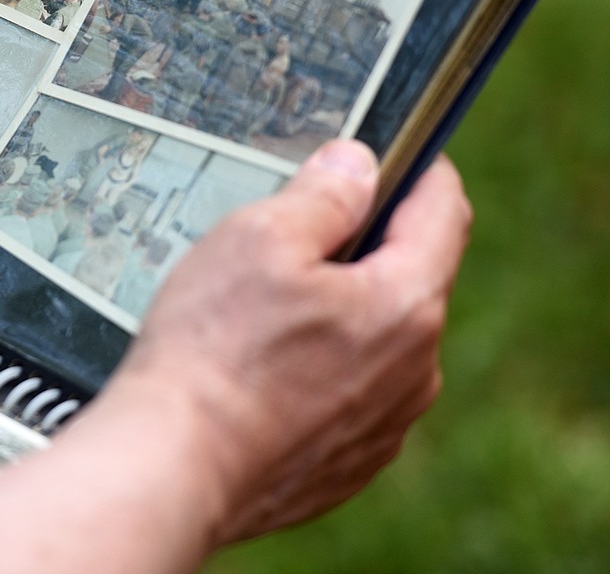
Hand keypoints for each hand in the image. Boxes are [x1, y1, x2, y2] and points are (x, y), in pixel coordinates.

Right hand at [114, 138, 471, 546]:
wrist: (174, 464)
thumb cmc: (212, 351)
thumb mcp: (260, 237)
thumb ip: (324, 193)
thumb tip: (356, 166)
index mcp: (405, 304)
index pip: (443, 211)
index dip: (419, 169)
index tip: (393, 154)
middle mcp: (414, 371)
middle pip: (408, 277)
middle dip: (364, 245)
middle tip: (293, 234)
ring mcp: (383, 424)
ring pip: (376, 340)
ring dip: (339, 312)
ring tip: (260, 312)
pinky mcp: (347, 461)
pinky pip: (349, 393)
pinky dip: (318, 369)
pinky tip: (259, 368)